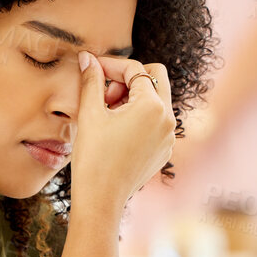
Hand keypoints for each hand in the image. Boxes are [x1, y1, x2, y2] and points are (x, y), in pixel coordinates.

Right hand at [70, 52, 176, 216]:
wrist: (101, 198)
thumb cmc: (93, 157)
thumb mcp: (90, 113)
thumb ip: (91, 80)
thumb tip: (87, 58)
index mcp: (152, 106)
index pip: (135, 70)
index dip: (111, 65)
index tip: (92, 69)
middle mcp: (168, 119)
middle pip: (155, 78)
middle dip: (128, 79)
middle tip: (105, 93)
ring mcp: (169, 136)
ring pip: (156, 100)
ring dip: (133, 97)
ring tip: (107, 113)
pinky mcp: (164, 149)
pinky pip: (156, 121)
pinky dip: (139, 116)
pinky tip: (116, 130)